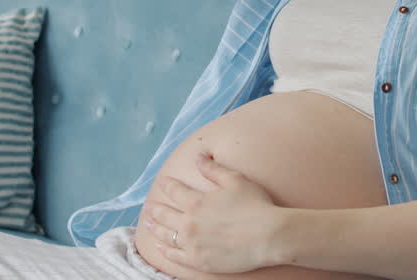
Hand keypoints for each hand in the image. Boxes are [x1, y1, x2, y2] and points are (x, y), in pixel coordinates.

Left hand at [141, 152, 286, 273]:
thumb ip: (213, 169)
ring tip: (148, 224)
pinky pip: (175, 256)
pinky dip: (165, 251)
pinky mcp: (198, 261)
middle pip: (165, 215)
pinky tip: (160, 247)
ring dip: (155, 229)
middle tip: (148, 208)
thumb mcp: (235, 180)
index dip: (167, 185)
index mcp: (196, 202)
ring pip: (166, 236)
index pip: (175, 191)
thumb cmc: (255, 206)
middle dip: (155, 209)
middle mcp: (189, 223)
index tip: (162, 182)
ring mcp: (192, 244)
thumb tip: (198, 156)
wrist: (268, 236)